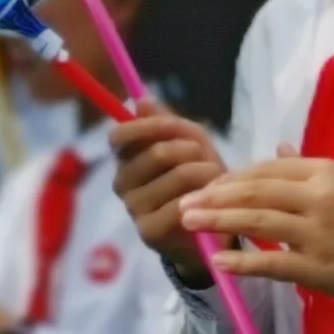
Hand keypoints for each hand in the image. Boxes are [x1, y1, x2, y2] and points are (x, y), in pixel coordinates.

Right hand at [112, 112, 226, 279]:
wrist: (211, 222)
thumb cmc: (197, 175)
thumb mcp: (189, 142)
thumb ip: (167, 123)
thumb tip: (141, 101)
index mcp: (127, 159)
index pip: (118, 136)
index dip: (146, 126)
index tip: (173, 124)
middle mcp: (123, 184)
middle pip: (156, 153)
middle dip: (191, 149)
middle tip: (204, 157)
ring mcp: (134, 209)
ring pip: (177, 175)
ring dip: (206, 170)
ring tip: (214, 177)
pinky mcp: (149, 232)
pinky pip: (181, 203)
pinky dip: (203, 195)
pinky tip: (209, 199)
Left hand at [179, 157, 333, 304]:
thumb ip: (307, 167)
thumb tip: (280, 149)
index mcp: (324, 172)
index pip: (267, 170)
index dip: (232, 177)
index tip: (206, 185)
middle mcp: (318, 197)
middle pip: (256, 193)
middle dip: (215, 196)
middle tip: (184, 202)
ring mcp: (318, 233)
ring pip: (259, 223)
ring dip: (219, 221)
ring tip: (189, 222)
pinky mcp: (318, 268)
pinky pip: (273, 263)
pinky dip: (243, 262)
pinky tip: (218, 261)